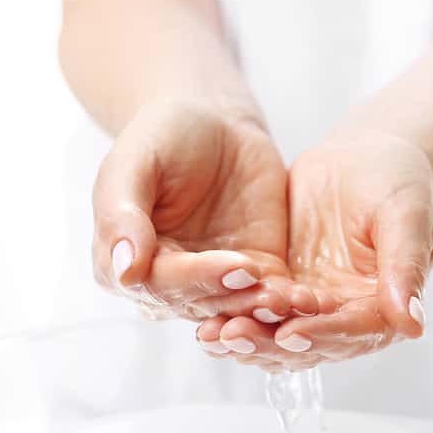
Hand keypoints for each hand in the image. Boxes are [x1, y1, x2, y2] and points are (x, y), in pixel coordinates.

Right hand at [92, 100, 317, 331]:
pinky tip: (309, 299)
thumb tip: (124, 269)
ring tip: (293, 302)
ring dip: (263, 310)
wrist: (214, 122)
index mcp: (124, 264)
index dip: (197, 279)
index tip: (234, 267)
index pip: (160, 284)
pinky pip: (270, 294)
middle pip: (201, 303)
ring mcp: (214, 282)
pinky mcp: (256, 273)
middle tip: (271, 295)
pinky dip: (288, 300)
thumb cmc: (162, 136)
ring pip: (236, 308)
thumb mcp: (134, 163)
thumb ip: (123, 214)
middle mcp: (167, 284)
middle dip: (237, 301)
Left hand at [195, 133, 432, 368]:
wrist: (365, 153)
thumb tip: (413, 324)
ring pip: (279, 335)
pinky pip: (257, 310)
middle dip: (272, 344)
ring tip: (212, 335)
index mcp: (386, 305)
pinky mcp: (285, 287)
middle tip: (235, 335)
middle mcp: (349, 315)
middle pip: (311, 344)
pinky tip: (203, 319)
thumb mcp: (406, 215)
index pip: (354, 332)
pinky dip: (233, 317)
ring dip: (248, 339)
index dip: (323, 335)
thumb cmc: (397, 178)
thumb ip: (406, 268)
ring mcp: (315, 304)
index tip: (291, 333)